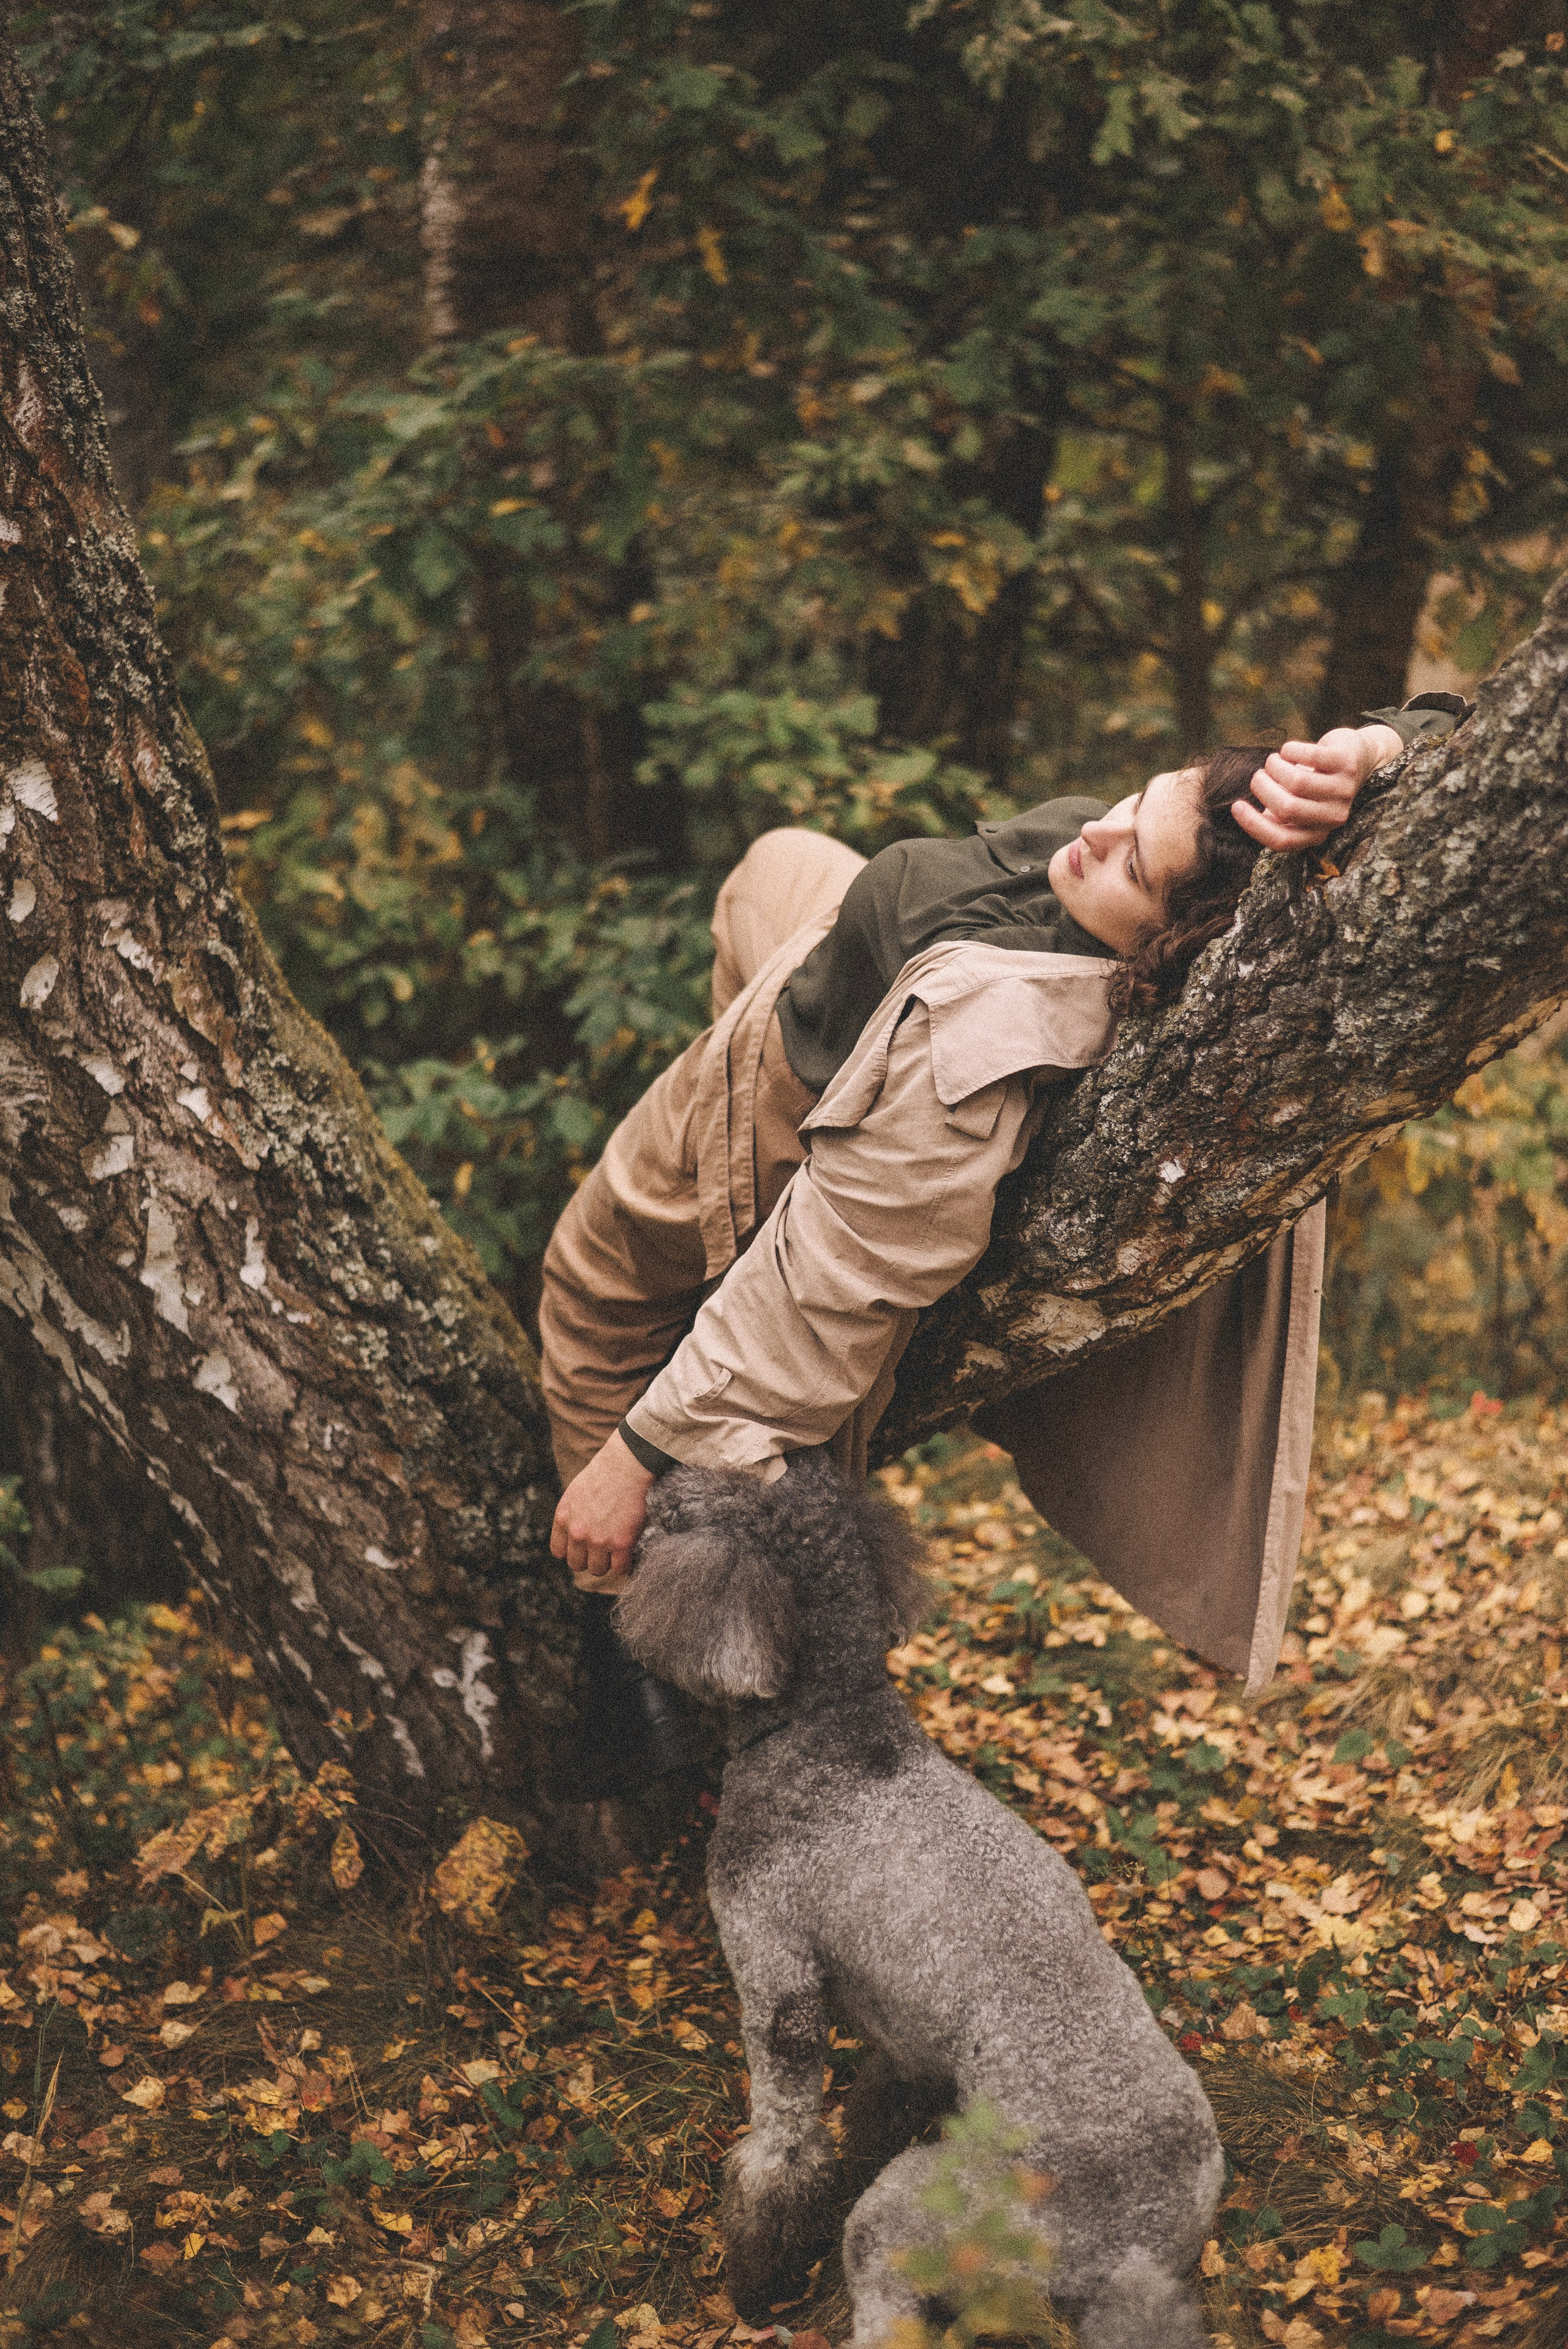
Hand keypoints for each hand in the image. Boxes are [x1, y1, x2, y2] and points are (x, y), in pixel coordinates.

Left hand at [550, 1429, 655, 1591]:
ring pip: (598, 1569)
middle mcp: (577, 1532)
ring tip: (617, 1551)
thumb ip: (571, 1516)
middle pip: (577, 1564)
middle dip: (589, 1559)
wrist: (627, 1465)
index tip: (583, 1548)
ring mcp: (599, 1540)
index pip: (559, 1551)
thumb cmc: (605, 1474)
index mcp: (563, 1518)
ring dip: (607, 1563)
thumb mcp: (575, 1493)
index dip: (572, 1552)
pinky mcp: (621, 1543)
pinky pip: (620, 1568)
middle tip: (602, 1550)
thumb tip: (575, 1534)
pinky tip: (629, 1553)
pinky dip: (625, 1564)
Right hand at [1232, 723, 1402, 852]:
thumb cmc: (1316, 785)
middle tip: (1258, 776)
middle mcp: (1334, 817)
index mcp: (1317, 834)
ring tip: (1273, 761)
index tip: (1236, 806)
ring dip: (1274, 767)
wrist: (1357, 759)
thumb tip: (1242, 812)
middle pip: (1287, 808)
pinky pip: (1310, 756)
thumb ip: (1274, 816)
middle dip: (1263, 789)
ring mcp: (1344, 791)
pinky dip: (1290, 750)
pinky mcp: (1347, 763)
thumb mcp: (1297, 806)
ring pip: (1297, 781)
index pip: (1281, 840)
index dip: (1253, 825)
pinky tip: (1288, 750)